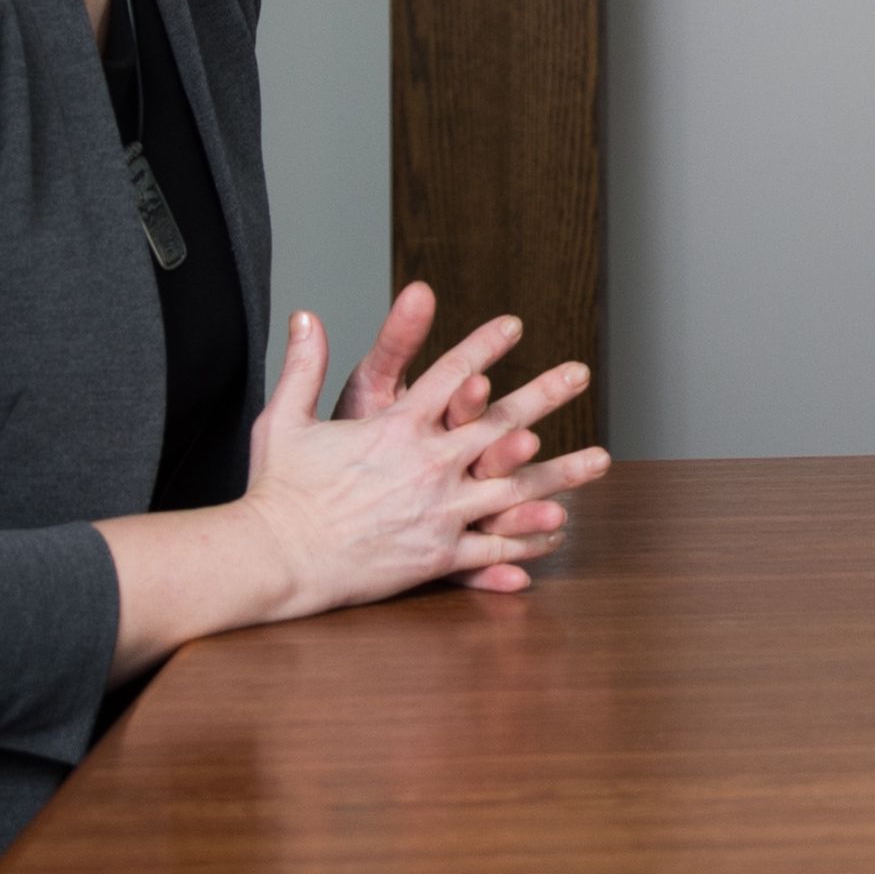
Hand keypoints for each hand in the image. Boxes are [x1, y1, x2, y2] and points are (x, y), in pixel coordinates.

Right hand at [237, 302, 606, 615]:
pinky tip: (556, 530)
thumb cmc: (277, 490)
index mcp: (397, 428)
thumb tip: (305, 317)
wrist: (274, 557)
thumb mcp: (286, 417)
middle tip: (579, 373)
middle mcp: (428, 465)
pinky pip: (492, 546)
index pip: (451, 375)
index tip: (514, 325)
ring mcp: (437, 512)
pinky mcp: (435, 556)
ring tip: (600, 460)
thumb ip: (304, 365)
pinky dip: (525, 538)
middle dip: (543, 394)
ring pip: (513, 488)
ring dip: (560, 473)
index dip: (484, 346)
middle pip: (499, 423)